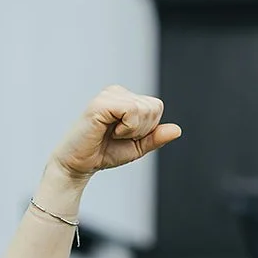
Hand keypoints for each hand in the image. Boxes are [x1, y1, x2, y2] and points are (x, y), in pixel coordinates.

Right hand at [49, 85, 181, 178]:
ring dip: (133, 130)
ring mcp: (108, 95)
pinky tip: (110, 131)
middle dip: (142, 129)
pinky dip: (127, 128)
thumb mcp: (137, 147)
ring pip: (144, 109)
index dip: (148, 128)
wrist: (79, 164)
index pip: (156, 107)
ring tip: (112, 134)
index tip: (126, 136)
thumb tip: (177, 130)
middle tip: (118, 136)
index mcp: (126, 98)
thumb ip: (155, 137)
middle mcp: (117, 92)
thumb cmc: (104, 153)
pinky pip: (132, 111)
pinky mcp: (101, 103)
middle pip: (154, 107)